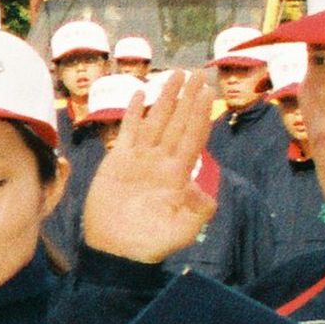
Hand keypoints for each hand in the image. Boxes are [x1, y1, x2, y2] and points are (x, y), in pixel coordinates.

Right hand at [82, 68, 219, 263]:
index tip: (207, 91)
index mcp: (178, 174)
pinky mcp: (118, 161)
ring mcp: (140, 159)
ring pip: (156, 121)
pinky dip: (134, 113)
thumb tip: (209, 196)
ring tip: (173, 75)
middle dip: (187, 97)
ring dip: (165, 98)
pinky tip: (140, 94)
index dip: (200, 113)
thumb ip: (197, 215)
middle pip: (178, 122)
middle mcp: (161, 162)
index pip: (193, 136)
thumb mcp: (179, 233)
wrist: (115, 250)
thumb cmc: (148, 244)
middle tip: (196, 72)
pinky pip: (128, 131)